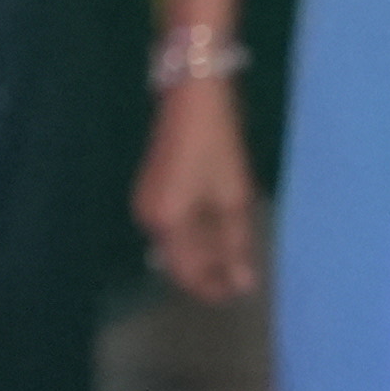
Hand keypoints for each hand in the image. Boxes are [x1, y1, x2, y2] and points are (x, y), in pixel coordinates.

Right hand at [135, 72, 263, 302]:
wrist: (193, 95)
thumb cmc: (217, 144)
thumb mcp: (233, 197)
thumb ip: (236, 244)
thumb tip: (242, 284)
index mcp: (166, 224)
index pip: (187, 274)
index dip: (212, 289)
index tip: (238, 294)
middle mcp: (148, 219)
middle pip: (177, 262)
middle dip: (208, 272)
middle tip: (240, 276)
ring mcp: (146, 203)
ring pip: (175, 244)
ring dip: (201, 254)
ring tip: (232, 255)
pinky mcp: (152, 189)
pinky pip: (171, 226)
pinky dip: (193, 235)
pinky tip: (215, 230)